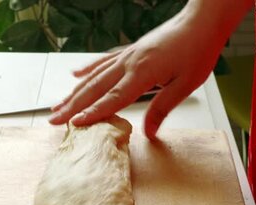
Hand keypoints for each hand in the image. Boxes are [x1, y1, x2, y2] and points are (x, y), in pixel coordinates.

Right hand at [47, 0, 233, 139]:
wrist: (201, 21)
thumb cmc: (198, 50)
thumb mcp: (185, 85)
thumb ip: (162, 108)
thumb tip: (148, 132)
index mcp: (143, 72)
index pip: (113, 98)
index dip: (93, 113)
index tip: (75, 124)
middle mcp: (129, 62)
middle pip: (95, 88)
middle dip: (72, 105)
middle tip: (53, 120)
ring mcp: (127, 54)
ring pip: (94, 75)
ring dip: (74, 91)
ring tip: (58, 105)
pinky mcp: (130, 50)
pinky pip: (103, 61)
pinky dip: (88, 69)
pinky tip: (76, 75)